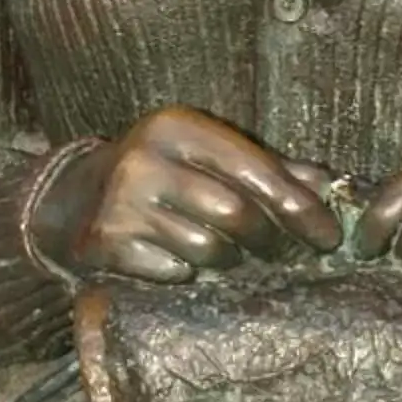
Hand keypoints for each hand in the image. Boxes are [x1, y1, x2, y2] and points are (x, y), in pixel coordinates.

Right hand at [31, 107, 343, 283]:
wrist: (72, 199)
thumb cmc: (160, 175)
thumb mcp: (208, 158)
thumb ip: (269, 169)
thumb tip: (330, 186)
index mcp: (180, 128)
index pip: (257, 171)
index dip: (301, 208)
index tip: (330, 237)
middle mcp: (146, 157)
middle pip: (236, 215)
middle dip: (266, 240)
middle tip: (275, 251)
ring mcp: (122, 201)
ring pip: (207, 249)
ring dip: (225, 260)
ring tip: (219, 253)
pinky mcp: (105, 242)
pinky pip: (173, 273)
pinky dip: (185, 273)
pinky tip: (177, 260)